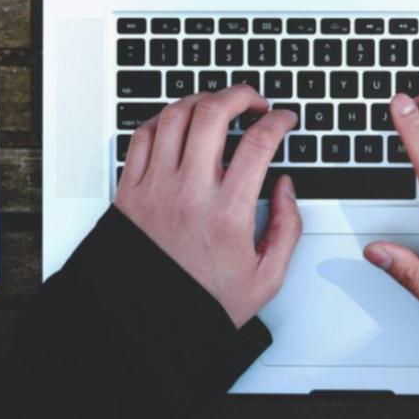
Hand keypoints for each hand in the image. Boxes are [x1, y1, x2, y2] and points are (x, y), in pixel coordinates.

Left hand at [115, 85, 300, 327]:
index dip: (279, 121)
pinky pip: (143, 136)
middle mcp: (189, 193)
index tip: (285, 120)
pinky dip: (164, 119)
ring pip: (176, 116)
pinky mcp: (130, 191)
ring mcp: (156, 188)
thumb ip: (288, 228)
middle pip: (213, 113)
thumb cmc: (202, 302)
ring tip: (218, 106)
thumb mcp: (266, 277)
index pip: (259, 143)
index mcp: (228, 213)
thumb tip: (286, 188)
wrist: (148, 324)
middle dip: (241, 94)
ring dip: (202, 100)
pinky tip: (179, 123)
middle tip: (254, 101)